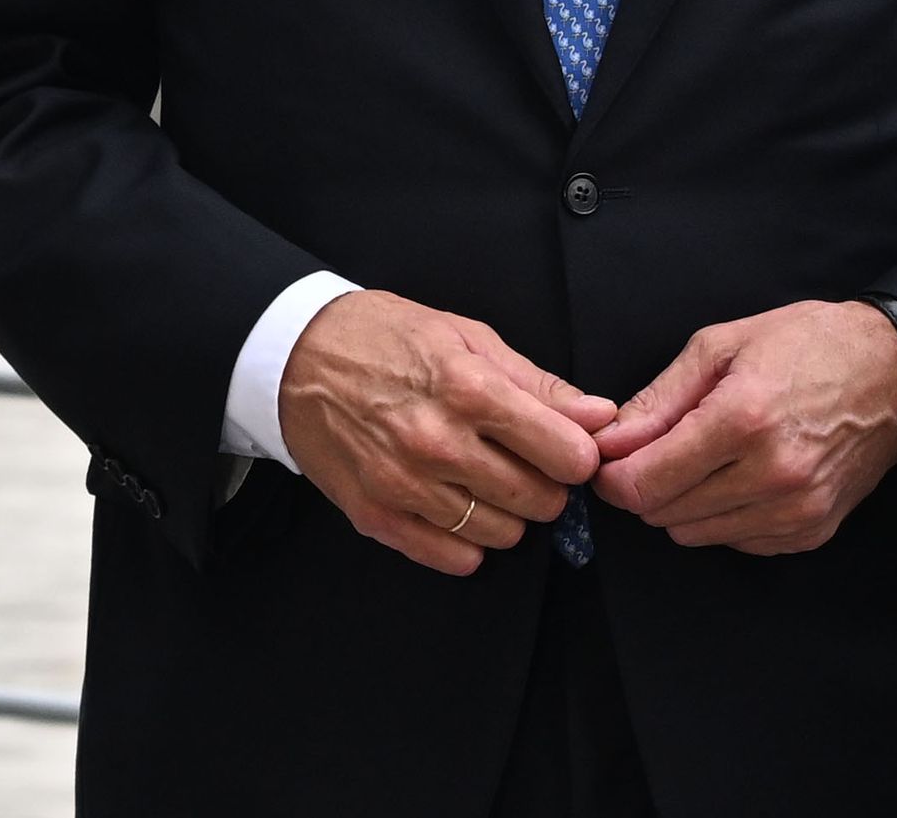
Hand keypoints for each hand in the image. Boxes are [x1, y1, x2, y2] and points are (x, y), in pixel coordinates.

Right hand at [279, 291, 618, 576]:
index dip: (578, 455)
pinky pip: (452, 557)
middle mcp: (439, 443)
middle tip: (526, 463)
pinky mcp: (377, 516)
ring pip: (501, 533)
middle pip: (538, 500)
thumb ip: (539, 384)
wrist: (296, 357)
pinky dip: (468, 541)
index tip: (569, 450)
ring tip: (486, 480)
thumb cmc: (387, 338)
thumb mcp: (467, 338)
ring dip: (507, 514)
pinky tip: (458, 507)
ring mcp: (405, 485)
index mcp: (469, 389)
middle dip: (547, 486)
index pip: (564, 453)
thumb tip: (600, 416)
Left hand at [590, 300, 896, 553]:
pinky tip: (741, 478)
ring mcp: (796, 510)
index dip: (613, 477)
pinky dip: (725, 517)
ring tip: (706, 459)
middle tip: (657, 452)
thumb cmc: (806, 346)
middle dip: (647, 486)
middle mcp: (771, 474)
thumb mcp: (722, 345)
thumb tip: (611, 442)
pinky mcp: (811, 531)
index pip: (647, 483)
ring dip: (685, 504)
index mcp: (742, 419)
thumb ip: (659, 399)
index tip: (609, 461)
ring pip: (696, 535)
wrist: (892, 372)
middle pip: (665, 514)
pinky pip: (738, 542)